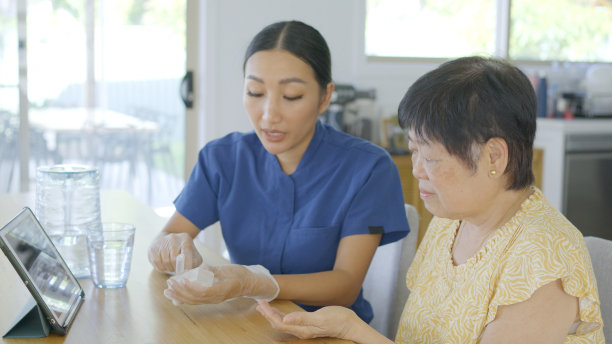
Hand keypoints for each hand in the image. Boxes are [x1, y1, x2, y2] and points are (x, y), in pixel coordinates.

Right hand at [148, 232, 202, 272]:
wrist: (168, 239)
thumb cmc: (183, 249)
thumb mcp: (193, 252)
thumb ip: (195, 261)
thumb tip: (190, 270)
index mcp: (185, 239)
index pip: (186, 254)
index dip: (186, 265)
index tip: (187, 270)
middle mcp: (173, 239)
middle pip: (174, 259)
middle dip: (177, 268)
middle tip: (178, 271)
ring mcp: (162, 243)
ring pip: (165, 262)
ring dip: (169, 269)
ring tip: (172, 269)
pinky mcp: (153, 248)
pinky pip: (157, 263)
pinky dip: (162, 268)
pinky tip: (165, 267)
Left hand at [164, 264, 278, 303]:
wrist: (249, 283)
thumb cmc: (240, 275)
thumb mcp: (229, 269)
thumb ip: (215, 269)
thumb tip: (203, 266)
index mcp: (220, 291)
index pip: (202, 292)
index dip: (190, 287)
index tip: (182, 279)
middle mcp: (215, 298)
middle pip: (194, 298)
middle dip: (180, 291)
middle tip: (169, 283)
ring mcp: (212, 300)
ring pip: (193, 301)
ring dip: (179, 297)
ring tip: (167, 291)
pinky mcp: (210, 298)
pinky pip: (195, 301)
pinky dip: (184, 299)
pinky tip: (175, 297)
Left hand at [256, 300, 358, 339]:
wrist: (350, 324)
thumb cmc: (338, 320)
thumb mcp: (321, 318)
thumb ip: (303, 318)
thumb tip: (286, 319)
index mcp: (302, 329)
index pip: (279, 323)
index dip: (269, 314)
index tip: (262, 302)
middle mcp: (301, 331)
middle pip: (279, 323)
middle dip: (267, 314)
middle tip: (259, 302)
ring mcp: (304, 328)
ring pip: (283, 322)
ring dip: (272, 315)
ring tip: (263, 307)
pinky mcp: (307, 325)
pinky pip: (290, 321)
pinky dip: (281, 315)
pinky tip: (278, 312)